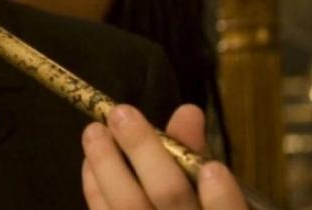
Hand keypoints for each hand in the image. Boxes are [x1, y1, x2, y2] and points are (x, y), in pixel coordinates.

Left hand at [81, 104, 246, 209]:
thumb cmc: (192, 204)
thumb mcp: (209, 187)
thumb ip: (197, 152)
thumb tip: (188, 111)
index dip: (222, 201)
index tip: (213, 168)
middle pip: (169, 196)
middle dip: (145, 152)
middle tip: (121, 113)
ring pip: (129, 205)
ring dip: (108, 164)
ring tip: (94, 130)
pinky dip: (94, 187)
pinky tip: (89, 162)